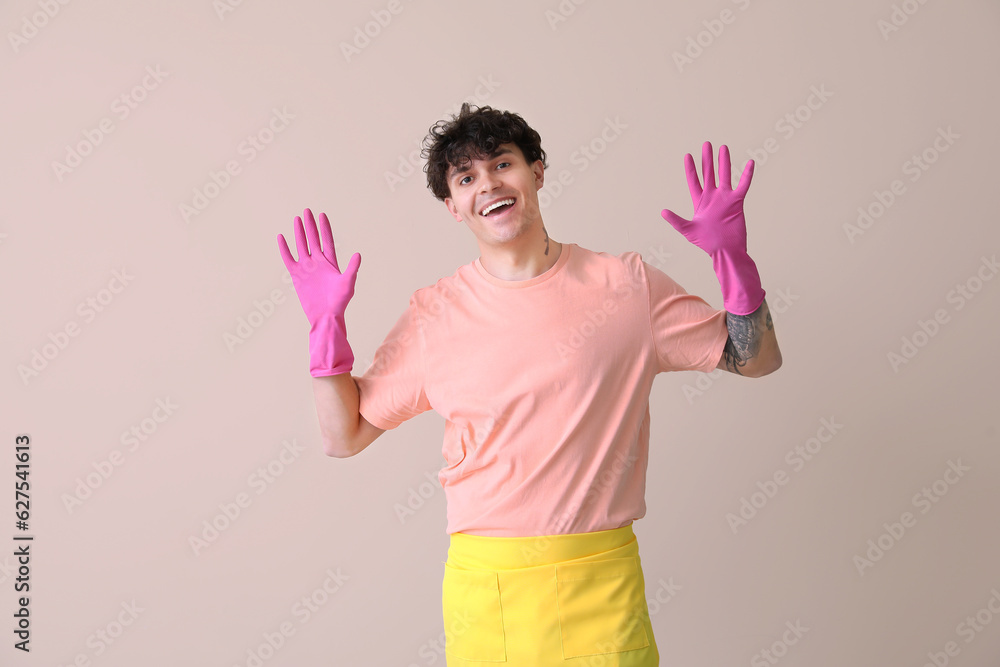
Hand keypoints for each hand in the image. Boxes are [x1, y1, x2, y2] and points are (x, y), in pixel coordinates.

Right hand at [277, 208, 360, 375]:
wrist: (325, 316)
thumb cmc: (339, 302)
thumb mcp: (348, 284)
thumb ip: (352, 268)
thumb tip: (358, 254)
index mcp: (331, 262)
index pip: (327, 240)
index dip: (324, 227)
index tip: (322, 214)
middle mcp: (318, 263)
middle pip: (313, 239)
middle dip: (310, 225)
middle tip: (307, 211)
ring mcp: (307, 268)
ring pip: (301, 245)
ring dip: (299, 233)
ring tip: (297, 219)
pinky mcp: (296, 275)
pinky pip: (288, 259)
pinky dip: (284, 248)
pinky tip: (281, 237)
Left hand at [660, 141, 753, 256]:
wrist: (724, 250)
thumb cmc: (706, 243)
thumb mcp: (688, 230)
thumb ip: (676, 220)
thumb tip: (662, 212)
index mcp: (699, 201)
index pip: (694, 181)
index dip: (690, 169)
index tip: (687, 155)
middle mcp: (712, 197)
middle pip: (709, 173)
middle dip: (707, 159)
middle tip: (707, 144)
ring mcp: (725, 198)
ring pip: (725, 175)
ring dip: (724, 162)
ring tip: (723, 147)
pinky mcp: (737, 201)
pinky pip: (743, 185)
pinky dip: (747, 174)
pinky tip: (750, 162)